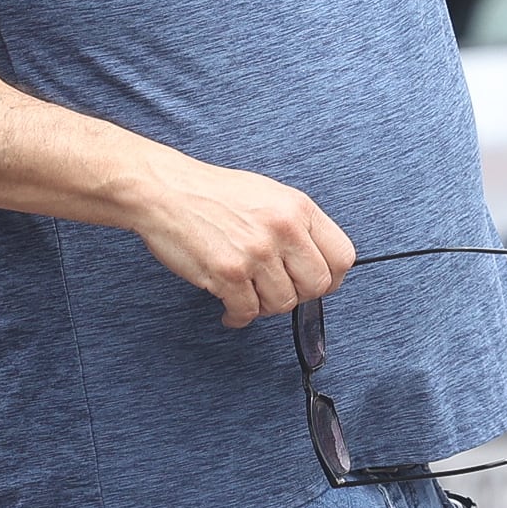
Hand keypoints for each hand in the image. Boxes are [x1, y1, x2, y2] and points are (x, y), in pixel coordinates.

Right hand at [131, 153, 357, 326]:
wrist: (164, 190)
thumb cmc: (212, 194)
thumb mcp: (268, 195)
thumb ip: (297, 225)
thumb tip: (317, 262)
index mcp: (297, 208)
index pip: (342, 255)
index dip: (331, 277)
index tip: (314, 282)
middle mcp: (283, 229)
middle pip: (317, 285)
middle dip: (298, 296)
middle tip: (277, 292)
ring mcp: (256, 252)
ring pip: (282, 303)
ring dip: (264, 306)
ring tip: (247, 295)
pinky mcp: (228, 273)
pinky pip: (247, 312)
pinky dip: (237, 316)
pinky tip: (229, 309)